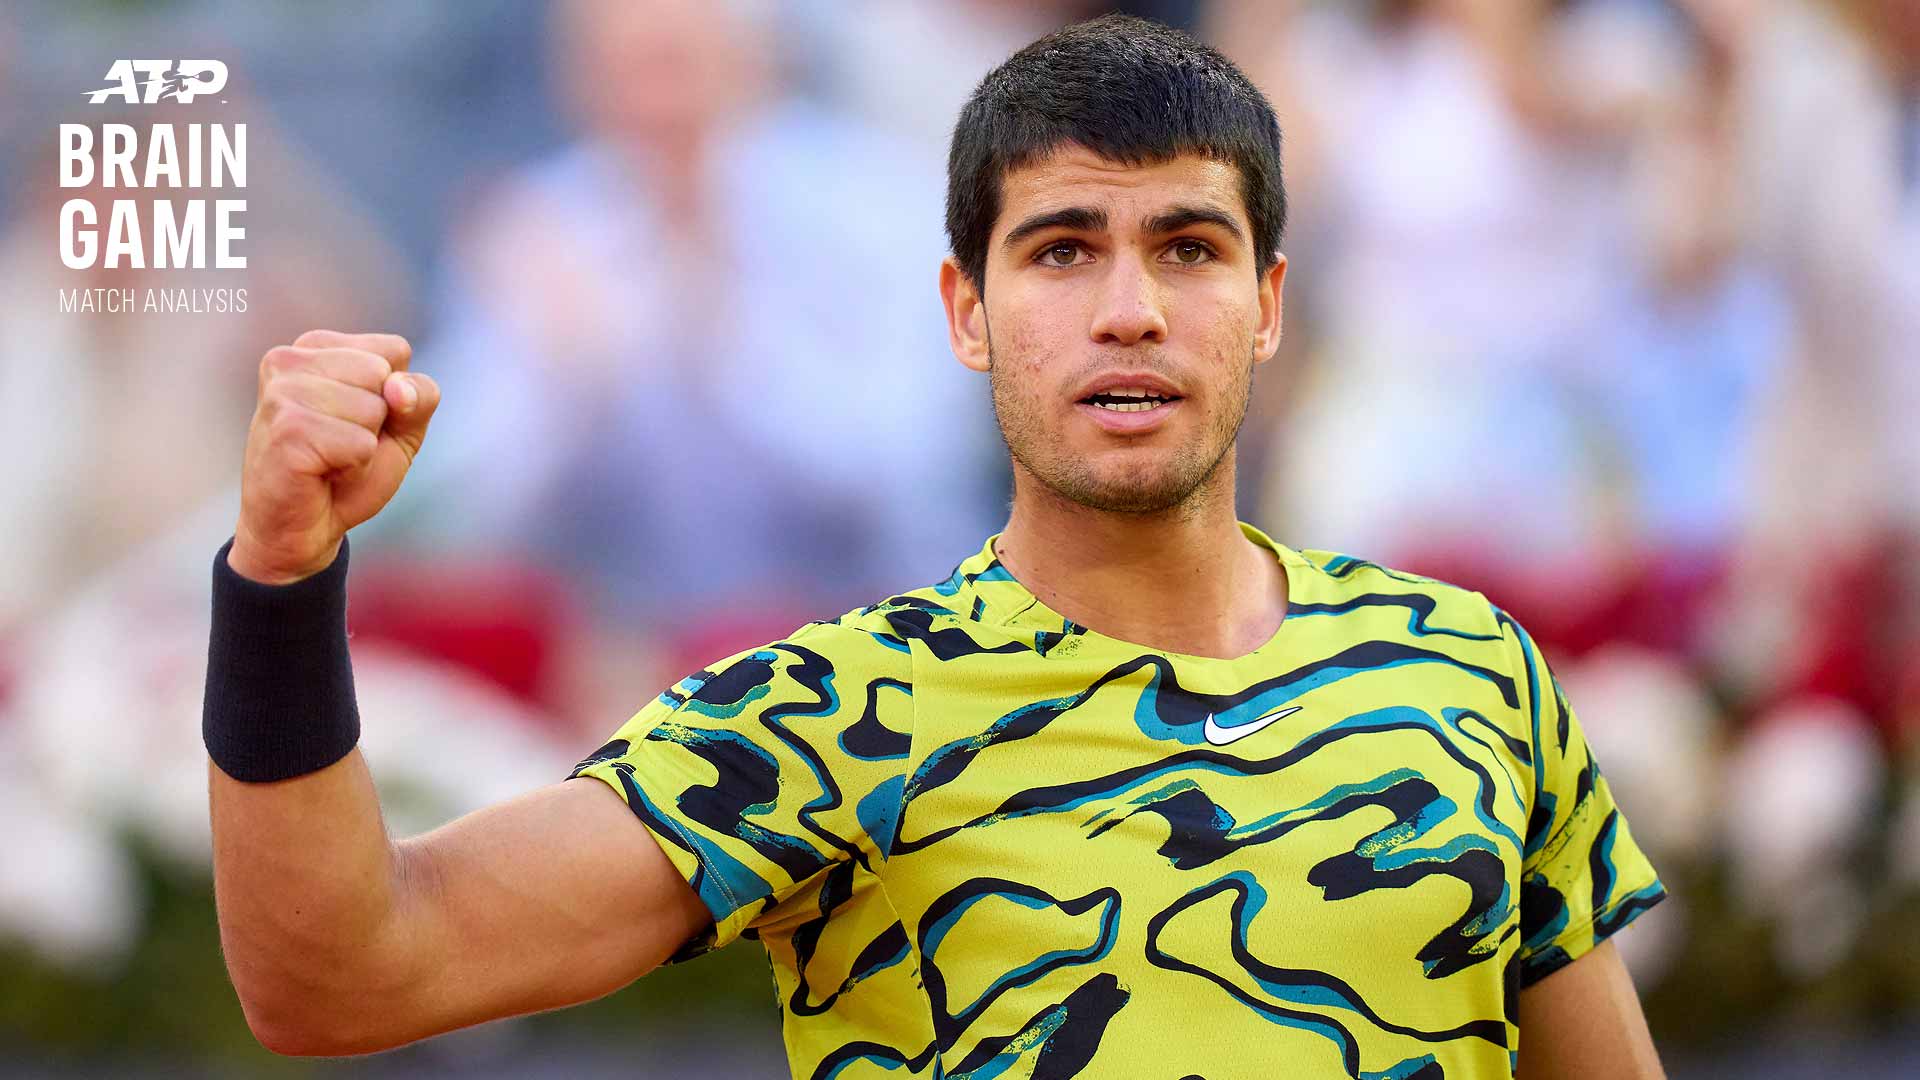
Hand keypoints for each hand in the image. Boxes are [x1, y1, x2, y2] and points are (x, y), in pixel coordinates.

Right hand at [229, 330, 439, 583]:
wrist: (303, 529)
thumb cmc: (348, 471)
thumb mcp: (401, 427)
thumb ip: (418, 395)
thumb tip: (397, 389)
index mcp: (315, 346)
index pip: (396, 350)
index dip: (395, 397)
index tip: (357, 421)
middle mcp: (288, 360)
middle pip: (384, 376)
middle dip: (378, 421)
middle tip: (340, 445)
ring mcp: (283, 394)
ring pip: (373, 409)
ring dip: (364, 447)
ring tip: (329, 459)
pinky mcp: (287, 431)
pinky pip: (361, 444)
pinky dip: (355, 467)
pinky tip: (321, 473)